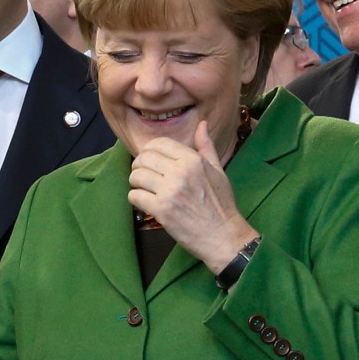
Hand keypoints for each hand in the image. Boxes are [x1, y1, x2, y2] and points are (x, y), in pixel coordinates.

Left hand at [128, 121, 257, 271]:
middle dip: (139, 166)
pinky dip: (136, 199)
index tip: (150, 160)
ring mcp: (169, 191)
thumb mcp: (218, 170)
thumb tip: (202, 124)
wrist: (223, 236)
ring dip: (136, 183)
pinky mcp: (161, 209)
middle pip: (143, 158)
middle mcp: (180, 172)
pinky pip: (134, 196)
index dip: (149, 150)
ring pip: (136, 176)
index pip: (159, 144)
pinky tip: (145, 203)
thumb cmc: (221, 204)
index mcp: (193, 160)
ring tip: (144, 189)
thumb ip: (206, 147)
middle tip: (143, 176)